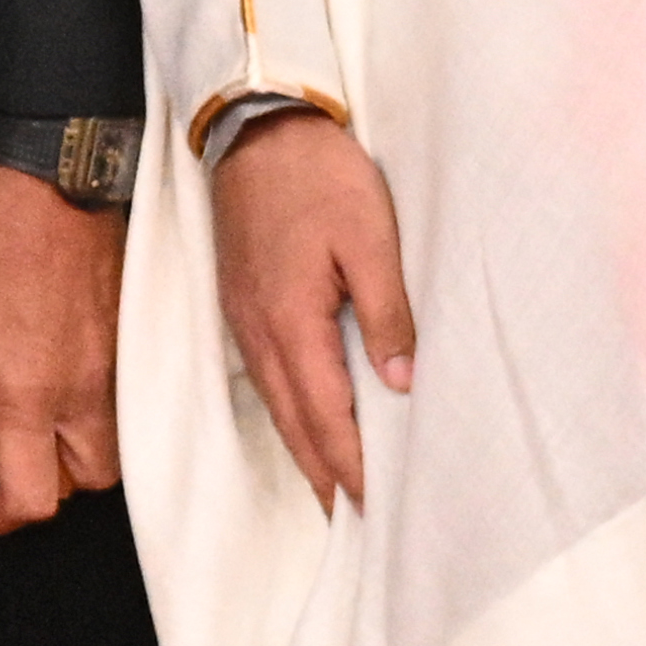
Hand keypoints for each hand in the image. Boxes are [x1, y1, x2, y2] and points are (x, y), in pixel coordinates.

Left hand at [0, 159, 124, 537]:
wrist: (48, 182)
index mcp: (28, 393)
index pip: (31, 496)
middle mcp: (83, 388)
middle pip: (87, 481)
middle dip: (50, 480)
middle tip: (9, 451)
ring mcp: (116, 362)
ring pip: (114, 437)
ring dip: (76, 440)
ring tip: (36, 409)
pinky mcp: (133, 333)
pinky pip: (126, 389)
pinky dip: (96, 396)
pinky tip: (61, 366)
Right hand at [203, 108, 412, 511]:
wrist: (258, 125)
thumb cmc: (319, 174)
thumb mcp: (371, 236)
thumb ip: (386, 312)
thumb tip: (401, 385)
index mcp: (290, 320)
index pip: (326, 415)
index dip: (351, 466)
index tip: (377, 506)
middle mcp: (259, 331)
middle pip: (294, 425)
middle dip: (326, 476)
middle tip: (357, 521)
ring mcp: (245, 319)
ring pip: (277, 407)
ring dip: (307, 453)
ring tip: (336, 490)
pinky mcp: (244, 304)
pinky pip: (268, 379)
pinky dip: (292, 416)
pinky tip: (310, 425)